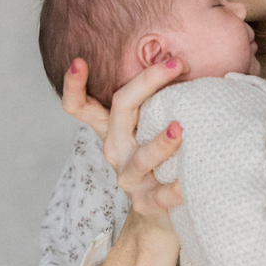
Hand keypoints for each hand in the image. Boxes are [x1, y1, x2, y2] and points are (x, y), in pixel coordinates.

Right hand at [62, 57, 184, 224]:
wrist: (163, 209)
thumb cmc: (164, 154)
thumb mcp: (154, 123)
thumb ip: (164, 96)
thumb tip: (187, 56)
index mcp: (112, 128)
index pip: (80, 106)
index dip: (74, 85)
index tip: (80, 60)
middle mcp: (115, 149)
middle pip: (121, 111)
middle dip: (147, 83)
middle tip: (175, 62)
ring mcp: (129, 177)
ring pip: (142, 157)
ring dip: (160, 143)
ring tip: (179, 129)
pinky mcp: (147, 202)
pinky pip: (163, 194)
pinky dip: (177, 187)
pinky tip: (191, 180)